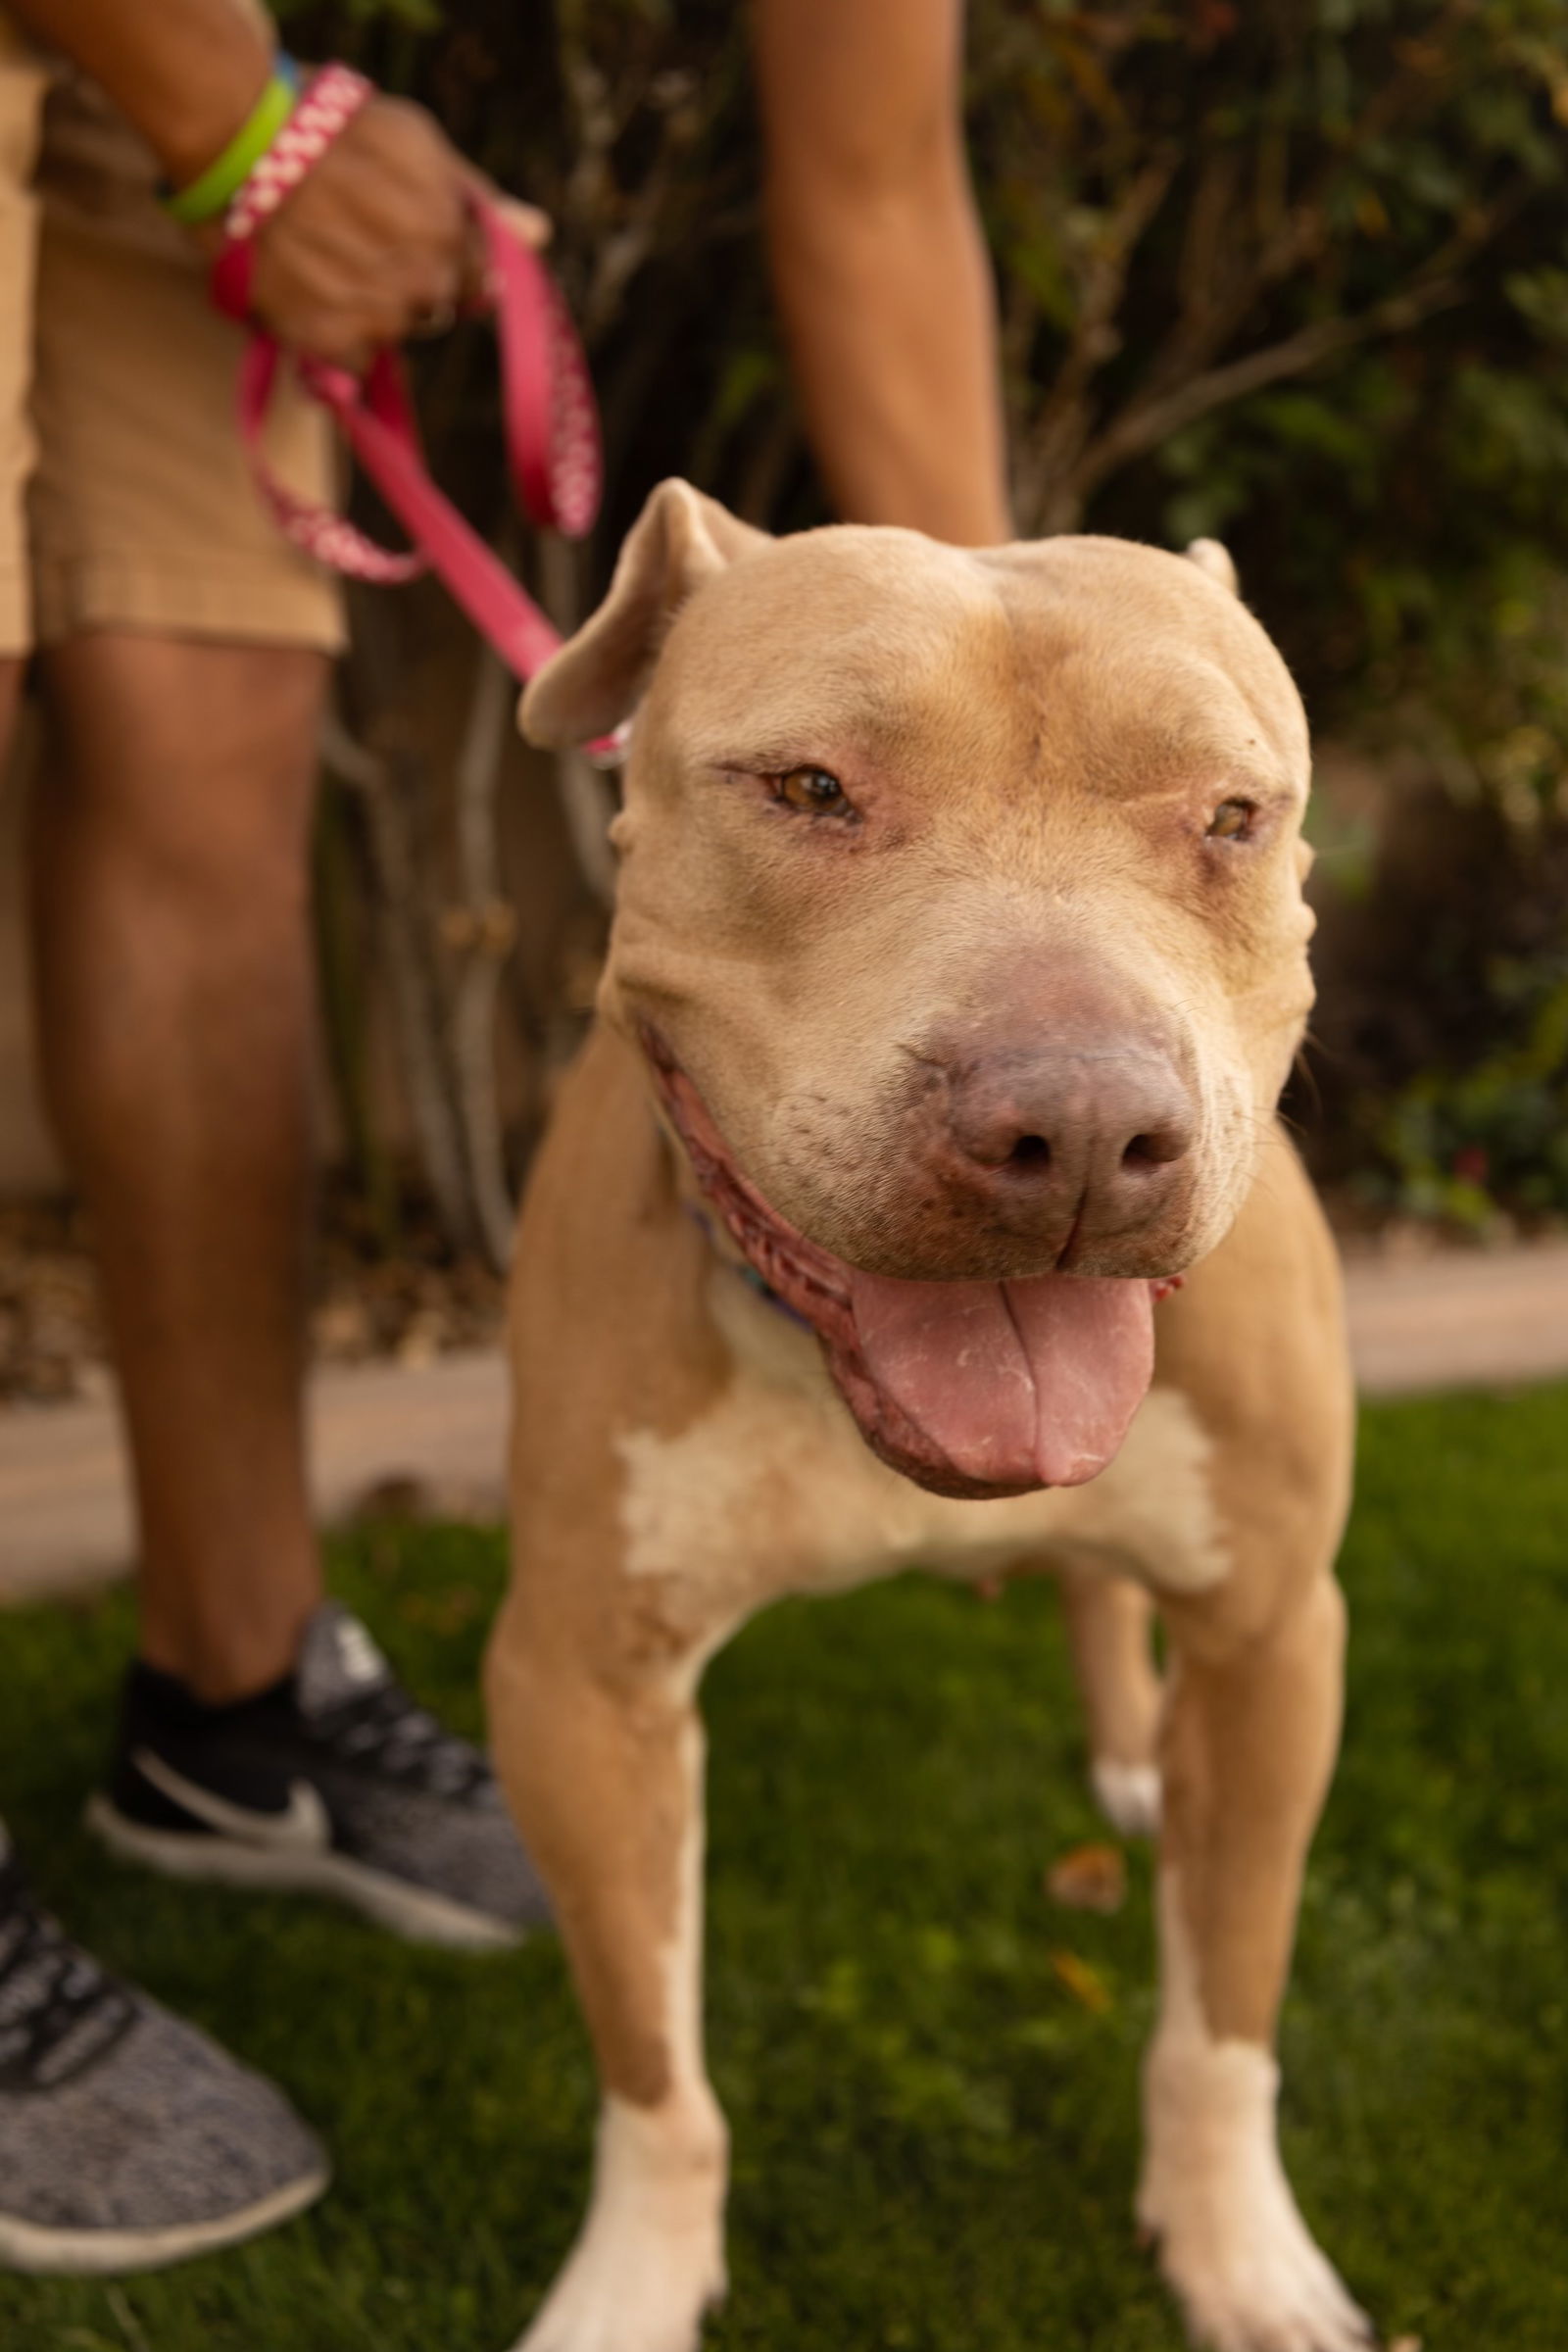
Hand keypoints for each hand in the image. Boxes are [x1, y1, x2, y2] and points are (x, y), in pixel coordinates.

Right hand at [243, 95, 540, 370]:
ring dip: (365, 309)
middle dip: (404, 282)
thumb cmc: (332, 131)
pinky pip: (350, 360)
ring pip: (390, 333)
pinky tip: (309, 291)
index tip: (404, 234)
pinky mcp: (330, 343)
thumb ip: (477, 198)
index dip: (443, 257)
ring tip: (323, 259)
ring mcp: (378, 319)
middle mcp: (425, 286)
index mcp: (453, 237)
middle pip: (432, 307)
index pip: (478, 280)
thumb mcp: (416, 143)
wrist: (243, 147)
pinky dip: (333, 337)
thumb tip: (539, 235)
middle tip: (354, 239)